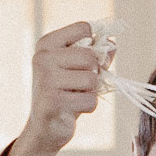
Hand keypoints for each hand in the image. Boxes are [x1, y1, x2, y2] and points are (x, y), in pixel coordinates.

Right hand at [8, 21, 108, 155]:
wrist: (45, 127)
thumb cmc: (64, 93)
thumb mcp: (79, 69)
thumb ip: (96, 54)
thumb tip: (113, 42)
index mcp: (47, 44)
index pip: (84, 28)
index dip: (95, 45)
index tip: (85, 60)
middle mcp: (43, 58)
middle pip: (90, 56)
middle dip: (93, 74)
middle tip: (79, 84)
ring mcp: (46, 79)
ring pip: (92, 79)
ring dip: (90, 92)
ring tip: (74, 96)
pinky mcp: (53, 101)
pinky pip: (90, 100)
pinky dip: (88, 107)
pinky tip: (73, 108)